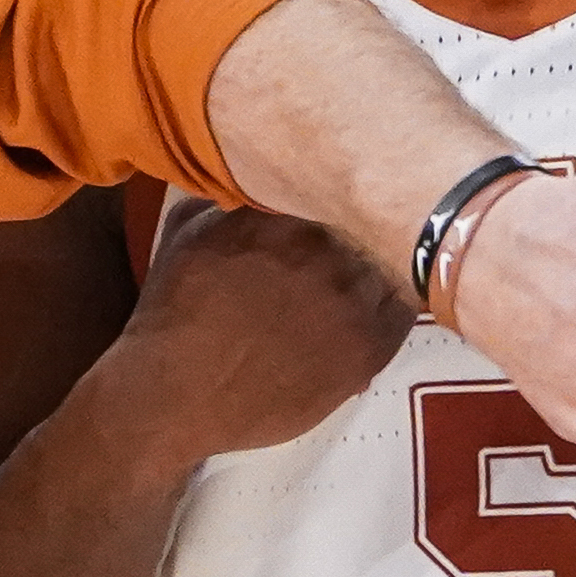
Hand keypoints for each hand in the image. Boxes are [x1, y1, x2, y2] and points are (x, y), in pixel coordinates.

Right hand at [118, 195, 415, 463]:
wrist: (178, 394)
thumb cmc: (172, 316)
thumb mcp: (184, 236)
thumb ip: (222, 200)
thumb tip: (247, 182)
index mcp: (284, 214)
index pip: (334, 187)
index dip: (336, 198)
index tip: (330, 209)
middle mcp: (324, 249)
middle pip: (367, 223)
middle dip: (358, 232)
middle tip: (346, 249)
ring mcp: (350, 298)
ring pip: (387, 265)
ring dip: (378, 270)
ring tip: (358, 284)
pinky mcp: (367, 347)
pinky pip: (403, 312)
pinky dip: (393, 307)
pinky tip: (377, 311)